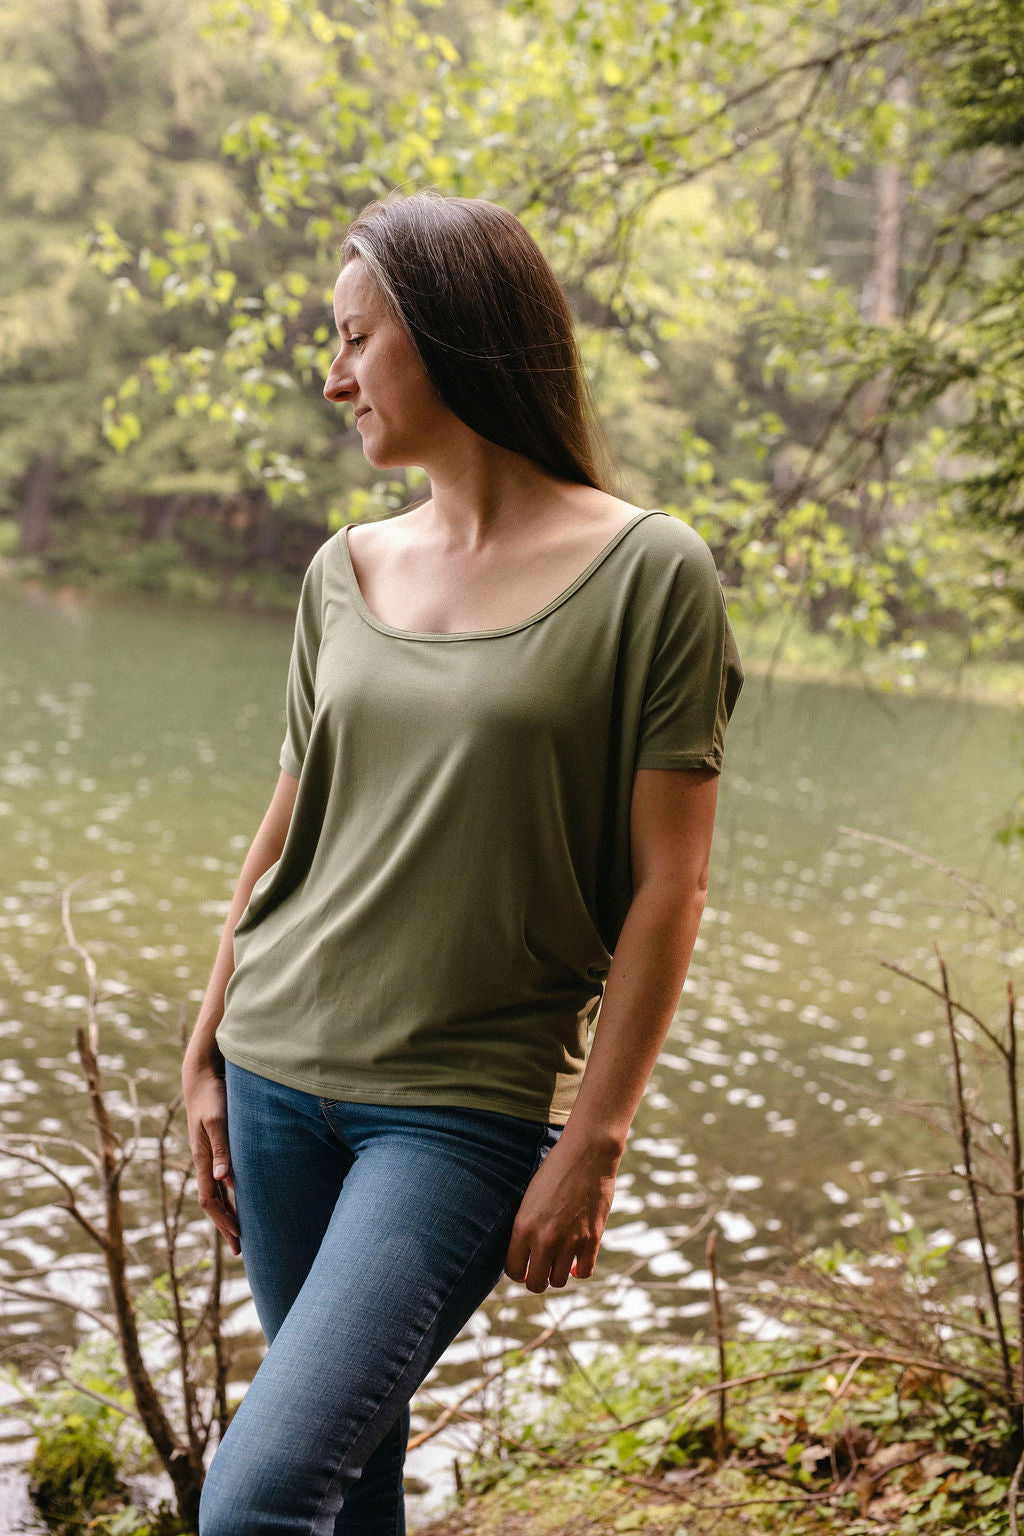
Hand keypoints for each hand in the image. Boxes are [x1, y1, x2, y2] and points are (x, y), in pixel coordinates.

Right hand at [182, 1060, 240, 1255]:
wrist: (202, 1075)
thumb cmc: (212, 1096)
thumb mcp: (217, 1121)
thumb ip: (222, 1148)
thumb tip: (225, 1179)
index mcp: (202, 1159)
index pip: (210, 1200)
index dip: (223, 1220)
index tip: (239, 1236)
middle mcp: (205, 1161)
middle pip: (213, 1202)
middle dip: (225, 1225)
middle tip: (240, 1249)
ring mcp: (210, 1154)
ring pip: (218, 1192)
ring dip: (228, 1212)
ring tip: (241, 1230)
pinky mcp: (217, 1145)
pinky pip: (222, 1177)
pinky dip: (231, 1193)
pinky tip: (242, 1197)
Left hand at [505, 1133, 618, 1293]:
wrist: (587, 1153)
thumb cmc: (555, 1170)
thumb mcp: (530, 1199)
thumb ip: (526, 1228)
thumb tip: (525, 1254)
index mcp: (523, 1227)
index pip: (514, 1271)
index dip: (518, 1272)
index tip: (523, 1267)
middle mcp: (545, 1239)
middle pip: (536, 1284)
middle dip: (536, 1280)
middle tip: (540, 1268)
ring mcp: (569, 1241)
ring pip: (559, 1281)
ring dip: (557, 1274)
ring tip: (558, 1261)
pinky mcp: (592, 1239)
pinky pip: (583, 1272)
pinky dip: (578, 1269)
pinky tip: (575, 1259)